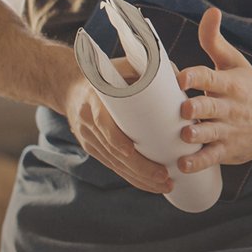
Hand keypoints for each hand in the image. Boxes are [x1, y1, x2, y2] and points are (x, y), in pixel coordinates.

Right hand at [60, 68, 170, 193]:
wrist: (70, 86)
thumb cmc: (104, 73)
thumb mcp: (120, 65)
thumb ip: (147, 68)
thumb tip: (181, 77)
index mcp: (94, 102)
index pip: (104, 126)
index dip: (118, 142)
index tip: (134, 153)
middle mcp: (88, 124)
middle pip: (114, 153)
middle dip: (140, 169)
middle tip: (166, 177)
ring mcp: (90, 140)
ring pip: (115, 165)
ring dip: (140, 179)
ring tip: (166, 185)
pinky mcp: (94, 149)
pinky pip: (113, 166)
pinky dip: (132, 177)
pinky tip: (151, 186)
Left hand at [176, 8, 251, 172]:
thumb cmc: (250, 90)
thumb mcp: (236, 63)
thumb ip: (214, 40)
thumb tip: (210, 11)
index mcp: (230, 83)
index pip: (212, 78)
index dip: (195, 77)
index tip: (180, 77)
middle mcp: (229, 107)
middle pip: (210, 107)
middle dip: (197, 109)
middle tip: (184, 110)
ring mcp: (229, 131)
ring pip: (210, 134)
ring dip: (196, 136)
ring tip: (184, 136)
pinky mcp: (227, 151)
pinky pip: (211, 158)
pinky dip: (197, 162)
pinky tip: (182, 164)